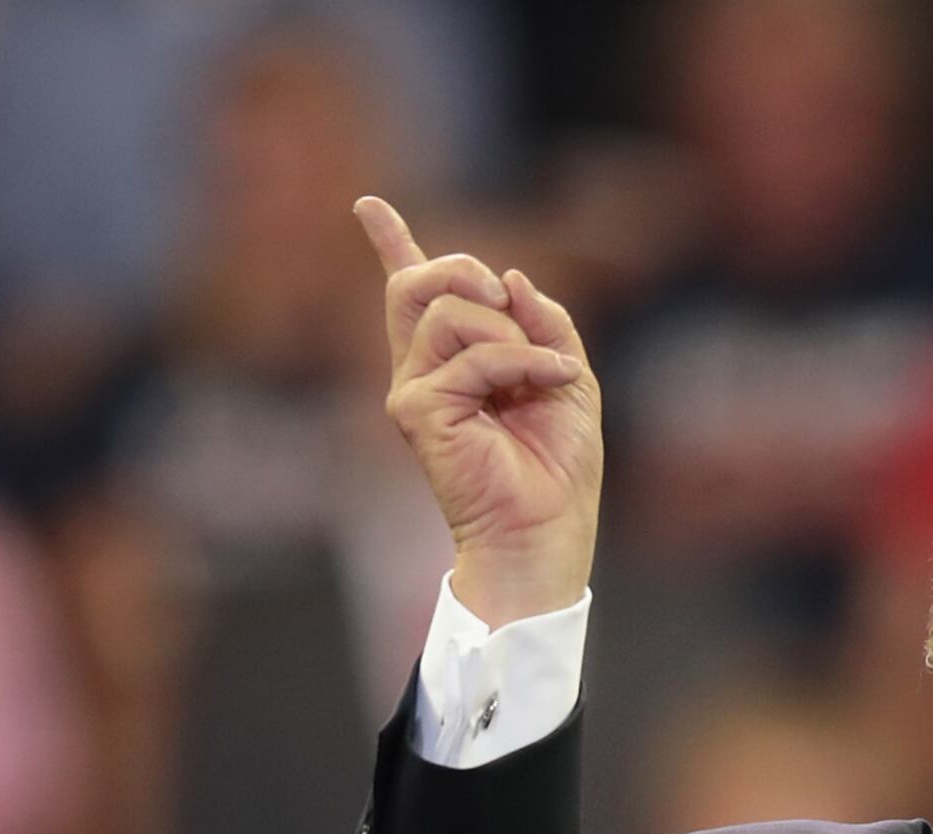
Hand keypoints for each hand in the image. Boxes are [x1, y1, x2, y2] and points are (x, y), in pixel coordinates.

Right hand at [353, 196, 600, 627]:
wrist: (548, 530)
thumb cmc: (558, 467)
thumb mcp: (566, 376)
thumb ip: (543, 324)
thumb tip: (511, 280)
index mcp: (452, 360)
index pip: (410, 292)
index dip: (390, 242)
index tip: (366, 204)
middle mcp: (422, 371)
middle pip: (417, 283)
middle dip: (464, 268)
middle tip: (503, 296)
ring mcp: (415, 390)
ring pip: (450, 311)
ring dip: (511, 332)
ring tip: (542, 374)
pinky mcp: (418, 411)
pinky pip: (474, 355)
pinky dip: (522, 361)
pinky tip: (552, 382)